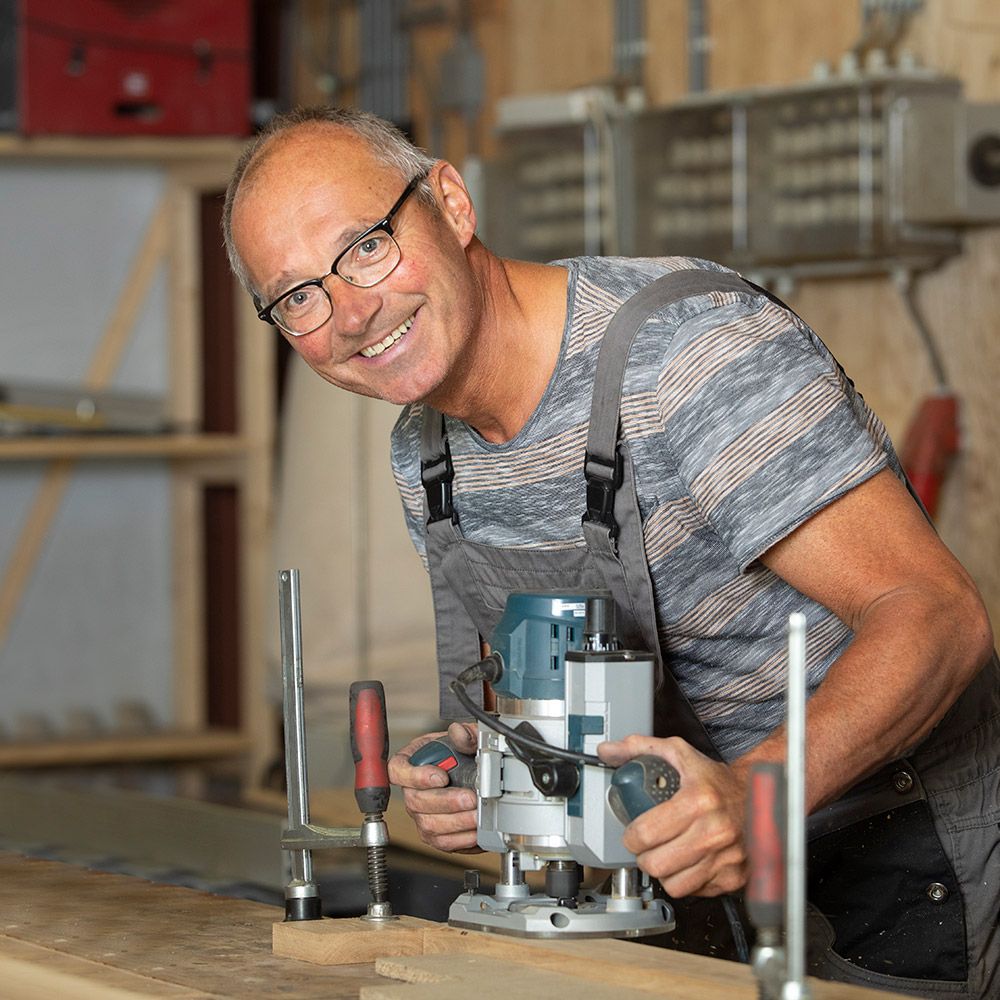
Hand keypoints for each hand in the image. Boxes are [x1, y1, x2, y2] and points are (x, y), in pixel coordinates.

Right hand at [388, 722, 481, 853]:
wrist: (469, 774)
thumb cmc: (458, 754)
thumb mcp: (464, 737)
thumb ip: (465, 734)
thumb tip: (460, 732)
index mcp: (410, 762)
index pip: (397, 770)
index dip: (416, 776)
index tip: (441, 776)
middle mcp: (411, 790)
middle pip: (416, 802)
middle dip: (446, 802)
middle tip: (470, 798)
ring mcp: (420, 814)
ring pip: (429, 825)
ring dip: (456, 822)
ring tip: (477, 815)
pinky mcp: (433, 834)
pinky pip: (442, 842)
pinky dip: (461, 838)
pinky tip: (475, 830)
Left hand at [598, 734, 747, 896]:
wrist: (758, 795)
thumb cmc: (716, 779)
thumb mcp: (678, 754)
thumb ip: (639, 749)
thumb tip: (608, 751)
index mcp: (699, 800)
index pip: (646, 833)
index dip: (631, 836)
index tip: (633, 832)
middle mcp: (716, 831)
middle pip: (657, 864)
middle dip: (644, 856)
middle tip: (647, 846)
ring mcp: (727, 857)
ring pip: (675, 885)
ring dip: (664, 872)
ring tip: (666, 854)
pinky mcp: (735, 877)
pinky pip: (697, 891)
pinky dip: (687, 880)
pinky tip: (688, 862)